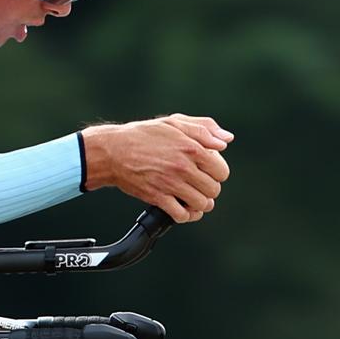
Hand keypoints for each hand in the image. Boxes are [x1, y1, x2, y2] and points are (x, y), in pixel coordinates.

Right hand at [81, 114, 232, 222]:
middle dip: (208, 189)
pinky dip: (185, 215)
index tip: (207, 172)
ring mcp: (170, 184)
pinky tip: (181, 208)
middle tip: (198, 185)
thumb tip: (226, 141)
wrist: (112, 151)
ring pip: (201, 204)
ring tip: (191, 198)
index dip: (217, 173)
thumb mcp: (174, 123)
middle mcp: (183, 167)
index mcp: (192, 148)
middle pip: (213, 190)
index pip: (221, 171)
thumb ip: (204, 129)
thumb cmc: (143, 135)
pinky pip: (181, 215)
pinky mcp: (157, 197)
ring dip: (199, 204)